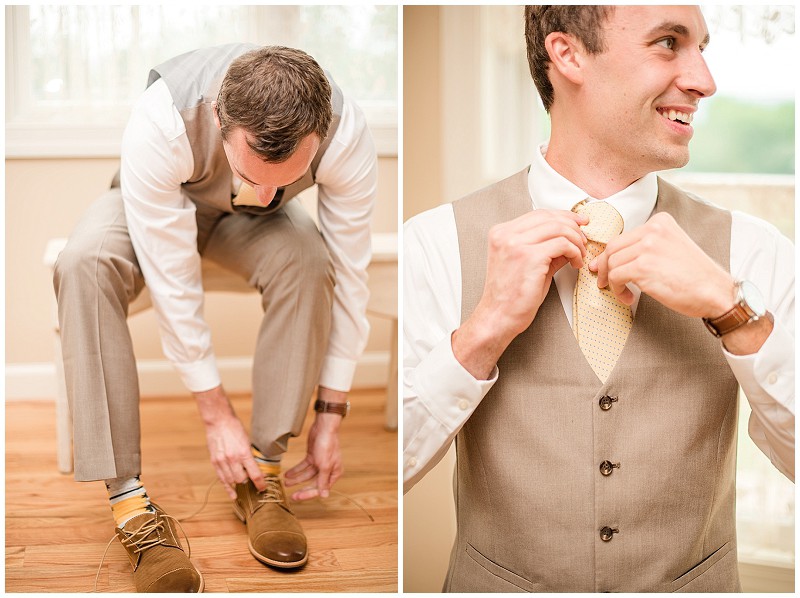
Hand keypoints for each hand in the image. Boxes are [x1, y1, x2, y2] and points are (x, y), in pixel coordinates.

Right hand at [194, 384, 264, 499]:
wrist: (219, 421)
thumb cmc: (235, 428)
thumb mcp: (247, 440)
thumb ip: (250, 455)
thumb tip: (256, 467)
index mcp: (244, 453)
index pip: (254, 474)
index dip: (260, 484)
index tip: (263, 487)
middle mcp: (232, 459)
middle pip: (242, 480)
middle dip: (248, 482)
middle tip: (251, 480)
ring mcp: (222, 462)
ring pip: (231, 481)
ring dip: (238, 483)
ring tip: (243, 483)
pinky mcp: (215, 462)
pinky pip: (221, 479)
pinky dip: (227, 487)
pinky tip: (233, 494)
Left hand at [284, 387, 344, 500]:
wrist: (323, 427)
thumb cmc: (327, 445)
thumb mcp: (325, 465)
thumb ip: (323, 481)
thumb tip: (324, 496)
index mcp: (334, 473)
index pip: (320, 488)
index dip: (308, 493)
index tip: (297, 497)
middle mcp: (327, 469)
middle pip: (313, 483)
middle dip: (302, 488)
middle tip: (291, 495)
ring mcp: (320, 463)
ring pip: (307, 475)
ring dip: (296, 479)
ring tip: (286, 483)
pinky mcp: (312, 456)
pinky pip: (303, 466)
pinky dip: (296, 470)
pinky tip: (288, 474)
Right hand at [452, 209, 587, 378]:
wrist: (498, 317)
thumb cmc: (511, 296)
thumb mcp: (527, 264)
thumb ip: (545, 247)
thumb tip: (570, 238)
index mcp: (501, 233)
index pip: (539, 214)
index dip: (563, 216)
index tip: (579, 223)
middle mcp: (506, 234)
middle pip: (550, 217)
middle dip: (573, 226)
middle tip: (584, 240)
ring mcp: (516, 244)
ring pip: (558, 228)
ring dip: (576, 240)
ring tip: (580, 255)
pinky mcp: (529, 257)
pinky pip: (562, 244)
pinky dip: (574, 252)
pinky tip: (575, 263)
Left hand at [590, 212, 733, 317]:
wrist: (716, 292)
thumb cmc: (693, 276)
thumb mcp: (670, 248)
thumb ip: (645, 247)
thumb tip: (608, 257)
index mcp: (660, 222)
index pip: (623, 237)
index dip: (611, 256)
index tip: (606, 269)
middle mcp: (653, 229)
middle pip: (612, 247)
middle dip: (604, 267)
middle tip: (605, 283)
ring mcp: (648, 247)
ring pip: (611, 263)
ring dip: (612, 282)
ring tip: (624, 294)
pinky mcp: (643, 267)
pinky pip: (615, 276)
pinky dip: (617, 290)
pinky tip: (629, 298)